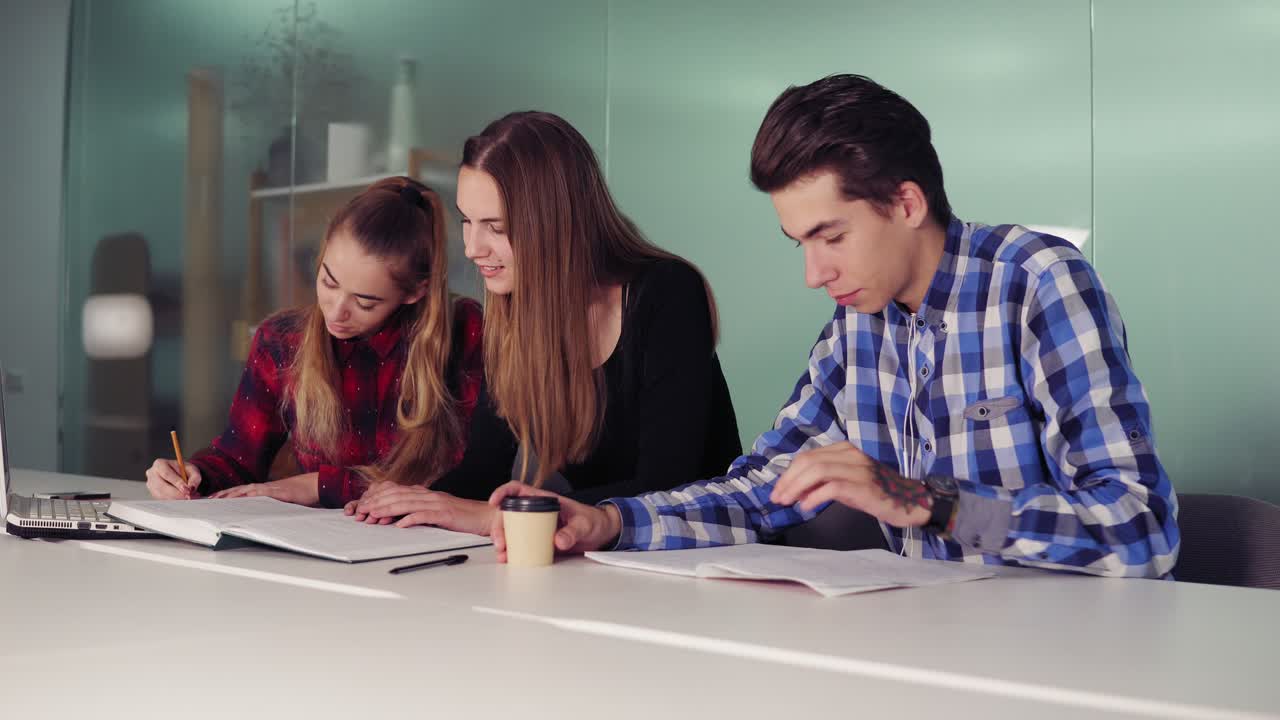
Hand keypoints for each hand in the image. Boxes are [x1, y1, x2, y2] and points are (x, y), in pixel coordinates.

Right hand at [145, 459, 201, 498]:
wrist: (179, 474)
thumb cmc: (184, 471)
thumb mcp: (192, 470)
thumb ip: (195, 478)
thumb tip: (191, 488)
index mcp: (160, 464)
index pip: (167, 474)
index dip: (177, 482)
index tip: (187, 489)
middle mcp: (152, 474)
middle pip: (162, 486)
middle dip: (177, 493)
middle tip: (188, 496)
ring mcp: (151, 485)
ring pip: (162, 495)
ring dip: (176, 499)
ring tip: (188, 497)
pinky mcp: (153, 494)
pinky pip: (162, 500)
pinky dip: (173, 501)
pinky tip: (182, 498)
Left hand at [208, 472, 319, 505]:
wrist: (315, 485)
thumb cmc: (299, 494)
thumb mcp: (281, 501)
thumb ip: (269, 506)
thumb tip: (258, 515)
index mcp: (263, 490)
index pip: (240, 492)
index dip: (226, 495)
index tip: (212, 500)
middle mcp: (264, 487)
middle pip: (239, 490)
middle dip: (223, 494)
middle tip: (208, 500)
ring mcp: (271, 488)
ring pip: (247, 490)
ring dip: (233, 494)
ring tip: (219, 499)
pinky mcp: (279, 492)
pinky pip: (263, 493)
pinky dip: (253, 494)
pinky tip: (243, 497)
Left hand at [346, 484, 495, 534]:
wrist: (486, 517)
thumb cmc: (462, 518)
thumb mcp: (436, 512)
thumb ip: (419, 511)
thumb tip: (398, 518)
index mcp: (426, 494)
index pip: (397, 491)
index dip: (378, 496)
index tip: (363, 505)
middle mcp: (429, 495)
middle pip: (397, 495)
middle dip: (377, 502)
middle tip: (362, 511)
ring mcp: (437, 503)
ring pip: (407, 503)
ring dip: (387, 509)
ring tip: (373, 516)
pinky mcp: (446, 514)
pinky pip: (425, 515)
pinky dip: (411, 519)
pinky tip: (399, 525)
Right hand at [487, 481, 621, 562]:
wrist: (602, 534)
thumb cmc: (593, 521)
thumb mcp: (585, 524)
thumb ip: (572, 531)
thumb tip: (558, 540)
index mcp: (545, 500)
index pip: (519, 490)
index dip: (504, 492)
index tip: (495, 501)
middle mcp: (537, 513)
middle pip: (509, 514)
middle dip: (499, 526)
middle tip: (501, 541)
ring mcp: (537, 528)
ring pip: (512, 531)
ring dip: (504, 542)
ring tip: (503, 554)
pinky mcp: (539, 541)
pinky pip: (522, 545)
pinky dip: (513, 552)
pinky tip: (510, 559)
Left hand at [770, 442, 931, 527]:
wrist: (910, 501)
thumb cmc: (876, 492)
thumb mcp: (846, 482)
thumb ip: (822, 483)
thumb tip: (796, 493)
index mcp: (844, 449)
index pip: (807, 456)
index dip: (788, 473)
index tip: (778, 490)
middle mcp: (850, 454)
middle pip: (808, 461)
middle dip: (788, 480)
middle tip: (777, 498)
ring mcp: (858, 468)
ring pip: (817, 470)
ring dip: (796, 487)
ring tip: (787, 502)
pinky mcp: (863, 485)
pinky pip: (831, 487)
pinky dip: (814, 497)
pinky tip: (806, 507)